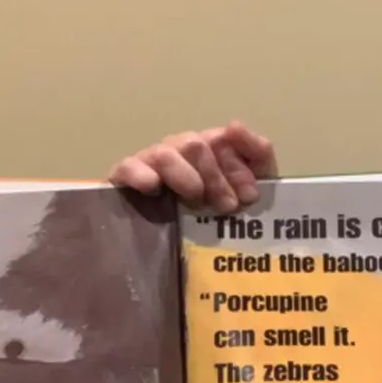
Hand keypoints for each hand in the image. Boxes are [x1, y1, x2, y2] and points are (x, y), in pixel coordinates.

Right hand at [107, 121, 277, 212]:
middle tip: (227, 207)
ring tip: (195, 200)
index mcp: (207, 148)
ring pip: (165, 154)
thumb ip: (257, 152)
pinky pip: (127, 166)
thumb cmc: (223, 216)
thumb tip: (233, 125)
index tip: (249, 196)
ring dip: (186, 178)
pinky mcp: (125, 180)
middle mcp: (178, 150)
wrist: (195, 257)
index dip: (236, 167)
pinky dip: (141, 174)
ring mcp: (150, 163)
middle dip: (215, 178)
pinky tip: (153, 188)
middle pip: (194, 145)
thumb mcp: (252, 186)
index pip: (220, 140)